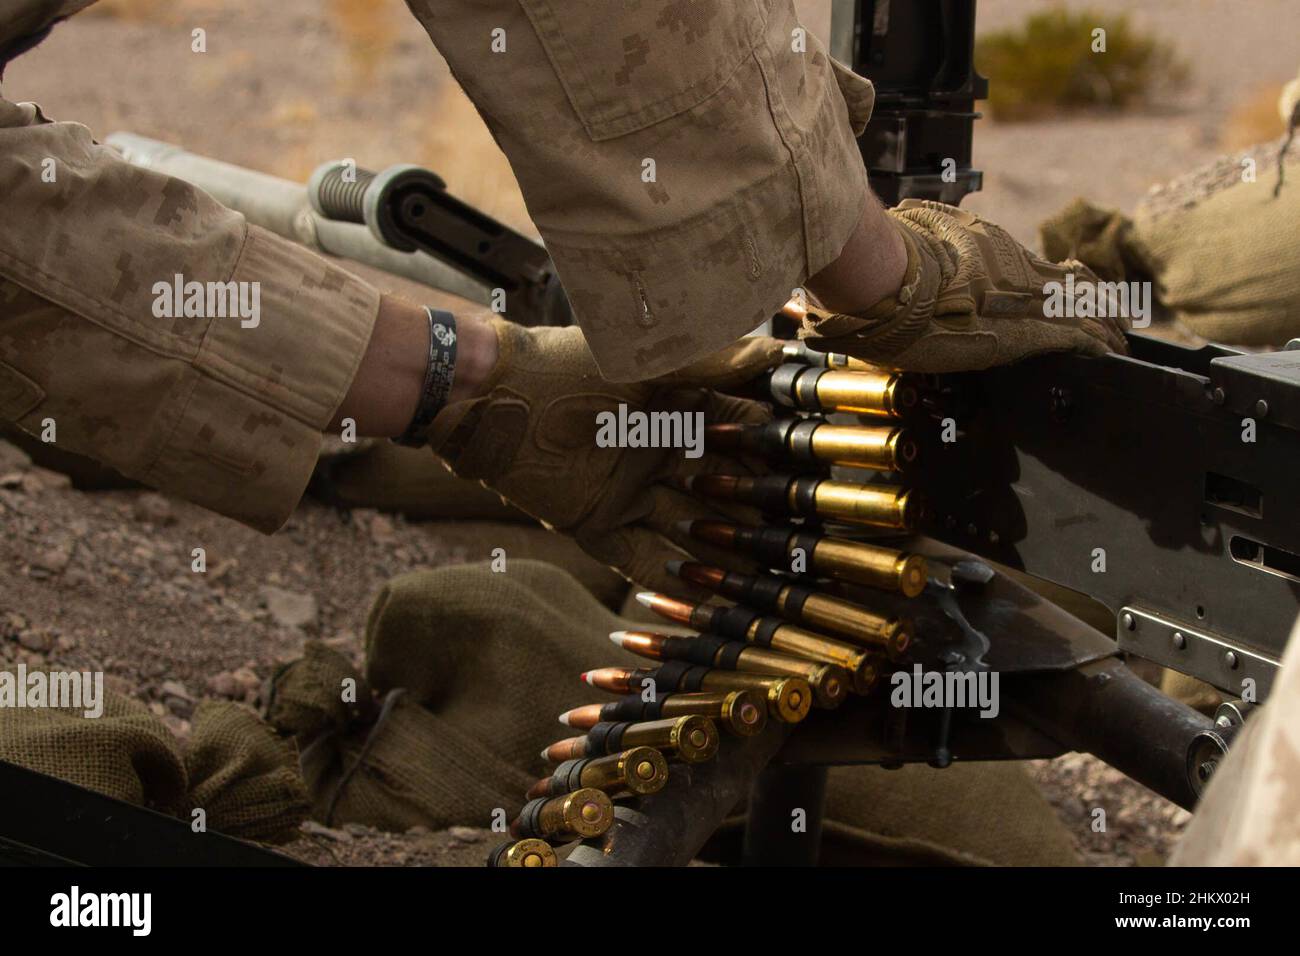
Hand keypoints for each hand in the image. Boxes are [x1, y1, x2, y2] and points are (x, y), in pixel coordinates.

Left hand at [425, 320, 782, 595]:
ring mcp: (630, 490)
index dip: (778, 456)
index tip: (818, 479)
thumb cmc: (569, 365)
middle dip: (758, 516)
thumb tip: (778, 353)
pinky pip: (638, 559)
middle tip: (805, 548)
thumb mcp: (648, 359)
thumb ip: (711, 360)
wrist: (490, 396)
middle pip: (722, 490)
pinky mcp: (595, 521)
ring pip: (688, 531)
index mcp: (678, 408)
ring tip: (767, 584)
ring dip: (722, 556)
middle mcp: (661, 452)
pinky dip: (666, 582)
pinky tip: (704, 603)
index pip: (742, 435)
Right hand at [798, 199, 1129, 371]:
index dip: (1057, 275)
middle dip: (1092, 301)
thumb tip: (898, 226)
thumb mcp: (902, 238)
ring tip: (1120, 339)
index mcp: (985, 249)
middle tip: (1114, 315)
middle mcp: (1011, 266)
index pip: (1032, 261)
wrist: (882, 278)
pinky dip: (1096, 346)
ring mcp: (1021, 299)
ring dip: (1102, 325)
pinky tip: (1112, 355)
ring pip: (1081, 308)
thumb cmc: (879, 261)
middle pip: (1069, 282)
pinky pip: (1075, 338)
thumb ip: (914, 239)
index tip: (1070, 282)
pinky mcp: (1024, 332)